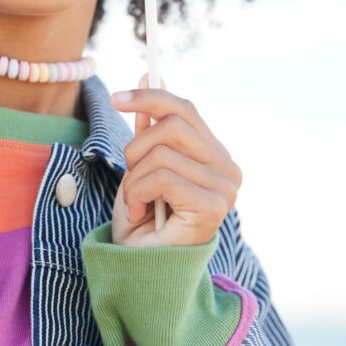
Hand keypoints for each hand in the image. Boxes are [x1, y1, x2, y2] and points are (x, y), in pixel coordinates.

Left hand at [108, 78, 241, 248]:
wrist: (142, 269)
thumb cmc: (143, 222)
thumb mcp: (140, 167)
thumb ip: (150, 129)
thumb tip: (151, 76)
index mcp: (214, 155)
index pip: (185, 109)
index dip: (150, 96)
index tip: (118, 97)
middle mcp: (228, 168)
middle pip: (172, 124)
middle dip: (136, 148)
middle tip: (131, 177)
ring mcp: (225, 187)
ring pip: (161, 152)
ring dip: (134, 178)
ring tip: (138, 202)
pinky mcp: (214, 206)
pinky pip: (161, 177)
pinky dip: (139, 194)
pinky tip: (143, 213)